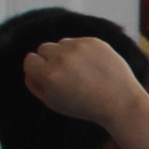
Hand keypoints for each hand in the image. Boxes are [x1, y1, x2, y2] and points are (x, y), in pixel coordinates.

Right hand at [22, 38, 148, 131]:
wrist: (120, 102)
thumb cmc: (85, 106)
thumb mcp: (53, 102)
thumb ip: (34, 84)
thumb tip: (28, 68)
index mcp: (48, 75)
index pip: (29, 60)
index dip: (38, 69)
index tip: (49, 77)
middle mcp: (61, 57)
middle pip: (43, 48)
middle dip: (51, 59)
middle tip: (67, 76)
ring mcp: (78, 47)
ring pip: (61, 43)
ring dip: (67, 54)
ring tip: (82, 72)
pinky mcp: (94, 41)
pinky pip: (79, 41)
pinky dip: (83, 52)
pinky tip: (94, 66)